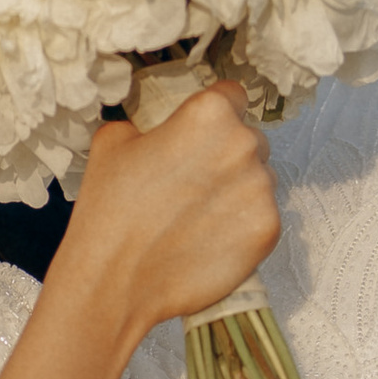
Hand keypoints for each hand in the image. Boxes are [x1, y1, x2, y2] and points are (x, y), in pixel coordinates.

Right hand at [55, 87, 283, 356]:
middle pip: (249, 139)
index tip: (201, 135)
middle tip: (194, 182)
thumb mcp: (113, 142)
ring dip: (237, 190)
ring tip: (198, 215)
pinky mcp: (267, 230)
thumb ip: (148, 124)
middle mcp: (243, 145)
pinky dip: (242, 225)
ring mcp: (261, 190)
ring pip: (259, 179)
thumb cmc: (109, 211)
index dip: (215, 115)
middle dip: (227, 155)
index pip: (232, 96)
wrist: (114, 282)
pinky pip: (262, 217)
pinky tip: (209, 237)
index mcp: (209, 113)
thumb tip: (159, 130)